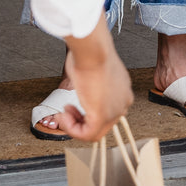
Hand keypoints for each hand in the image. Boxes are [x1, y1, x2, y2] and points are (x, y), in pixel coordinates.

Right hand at [59, 14, 132, 140]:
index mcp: (122, 91)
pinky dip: (72, 129)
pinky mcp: (102, 117)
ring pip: (94, 132)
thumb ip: (91, 83)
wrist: (92, 50)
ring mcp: (115, 111)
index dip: (85, 111)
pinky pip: (86, 134)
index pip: (106, 111)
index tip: (71, 105)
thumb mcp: (92, 70)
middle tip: (66, 111)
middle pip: (101, 123)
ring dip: (74, 126)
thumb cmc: (90, 53)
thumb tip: (81, 83)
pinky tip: (63, 117)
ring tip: (63, 114)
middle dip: (79, 119)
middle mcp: (122, 102)